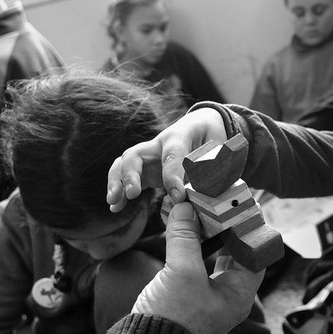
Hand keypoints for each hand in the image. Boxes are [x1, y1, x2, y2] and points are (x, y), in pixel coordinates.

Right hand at [106, 107, 226, 212]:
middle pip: (136, 155)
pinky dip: (120, 192)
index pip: (172, 155)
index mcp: (180, 136)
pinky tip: (115, 208)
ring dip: (117, 183)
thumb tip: (213, 192)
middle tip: (132, 193)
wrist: (200, 125)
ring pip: (125, 164)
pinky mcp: (145, 169)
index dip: (172, 175)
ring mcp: (148, 157)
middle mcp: (158, 145)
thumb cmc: (210, 136)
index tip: (178, 196)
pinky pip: (127, 178)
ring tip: (113, 201)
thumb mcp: (219, 147)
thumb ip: (214, 167)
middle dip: (131, 174)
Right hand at [132, 202, 263, 333]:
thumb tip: (185, 207)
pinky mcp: (189, 294)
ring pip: (214, 255)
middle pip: (235, 252)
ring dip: (206, 232)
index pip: (254, 252)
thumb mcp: (181, 272)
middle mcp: (228, 295)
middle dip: (225, 226)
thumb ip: (185, 236)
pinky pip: (196, 262)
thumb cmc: (171, 318)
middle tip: (218, 202)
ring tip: (199, 208)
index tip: (241, 204)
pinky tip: (183, 227)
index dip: (248, 226)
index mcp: (239, 294)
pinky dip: (191, 244)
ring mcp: (208, 296)